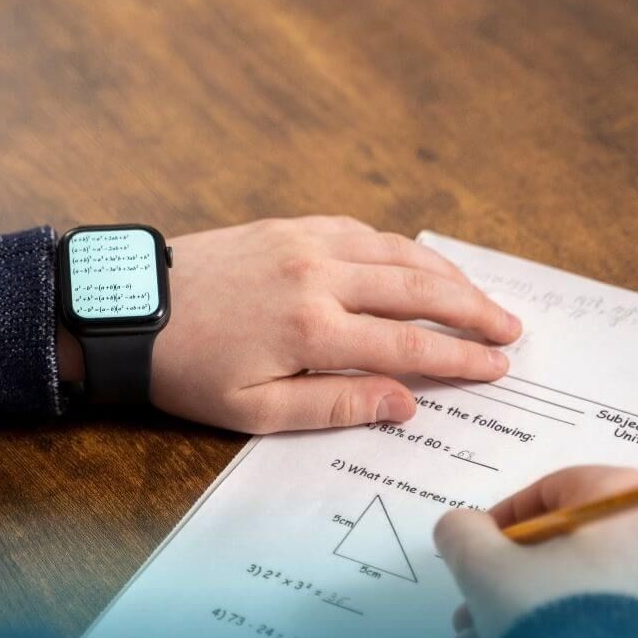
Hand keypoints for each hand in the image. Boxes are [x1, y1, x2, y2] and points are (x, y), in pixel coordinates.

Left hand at [143, 216, 519, 431]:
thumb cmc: (185, 369)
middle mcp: (319, 276)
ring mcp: (304, 242)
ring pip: (396, 252)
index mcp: (313, 329)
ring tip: (478, 294)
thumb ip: (333, 406)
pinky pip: (359, 229)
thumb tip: (402, 403)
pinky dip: (396, 246)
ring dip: (444, 273)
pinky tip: (412, 261)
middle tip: (511, 328)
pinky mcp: (286, 226)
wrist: (126, 310)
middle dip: (472, 310)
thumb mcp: (253, 411)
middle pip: (418, 290)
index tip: (499, 366)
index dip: (460, 358)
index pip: (409, 344)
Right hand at [434, 466, 637, 637]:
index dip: (504, 517)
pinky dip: (555, 624)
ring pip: (576, 581)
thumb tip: (460, 528)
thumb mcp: (483, 564)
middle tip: (474, 596)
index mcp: (627, 501)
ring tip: (477, 637)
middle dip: (508, 571)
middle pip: (564, 542)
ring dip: (520, 603)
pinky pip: (598, 612)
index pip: (553, 490)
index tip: (476, 546)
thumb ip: (461, 531)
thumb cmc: (547, 613)